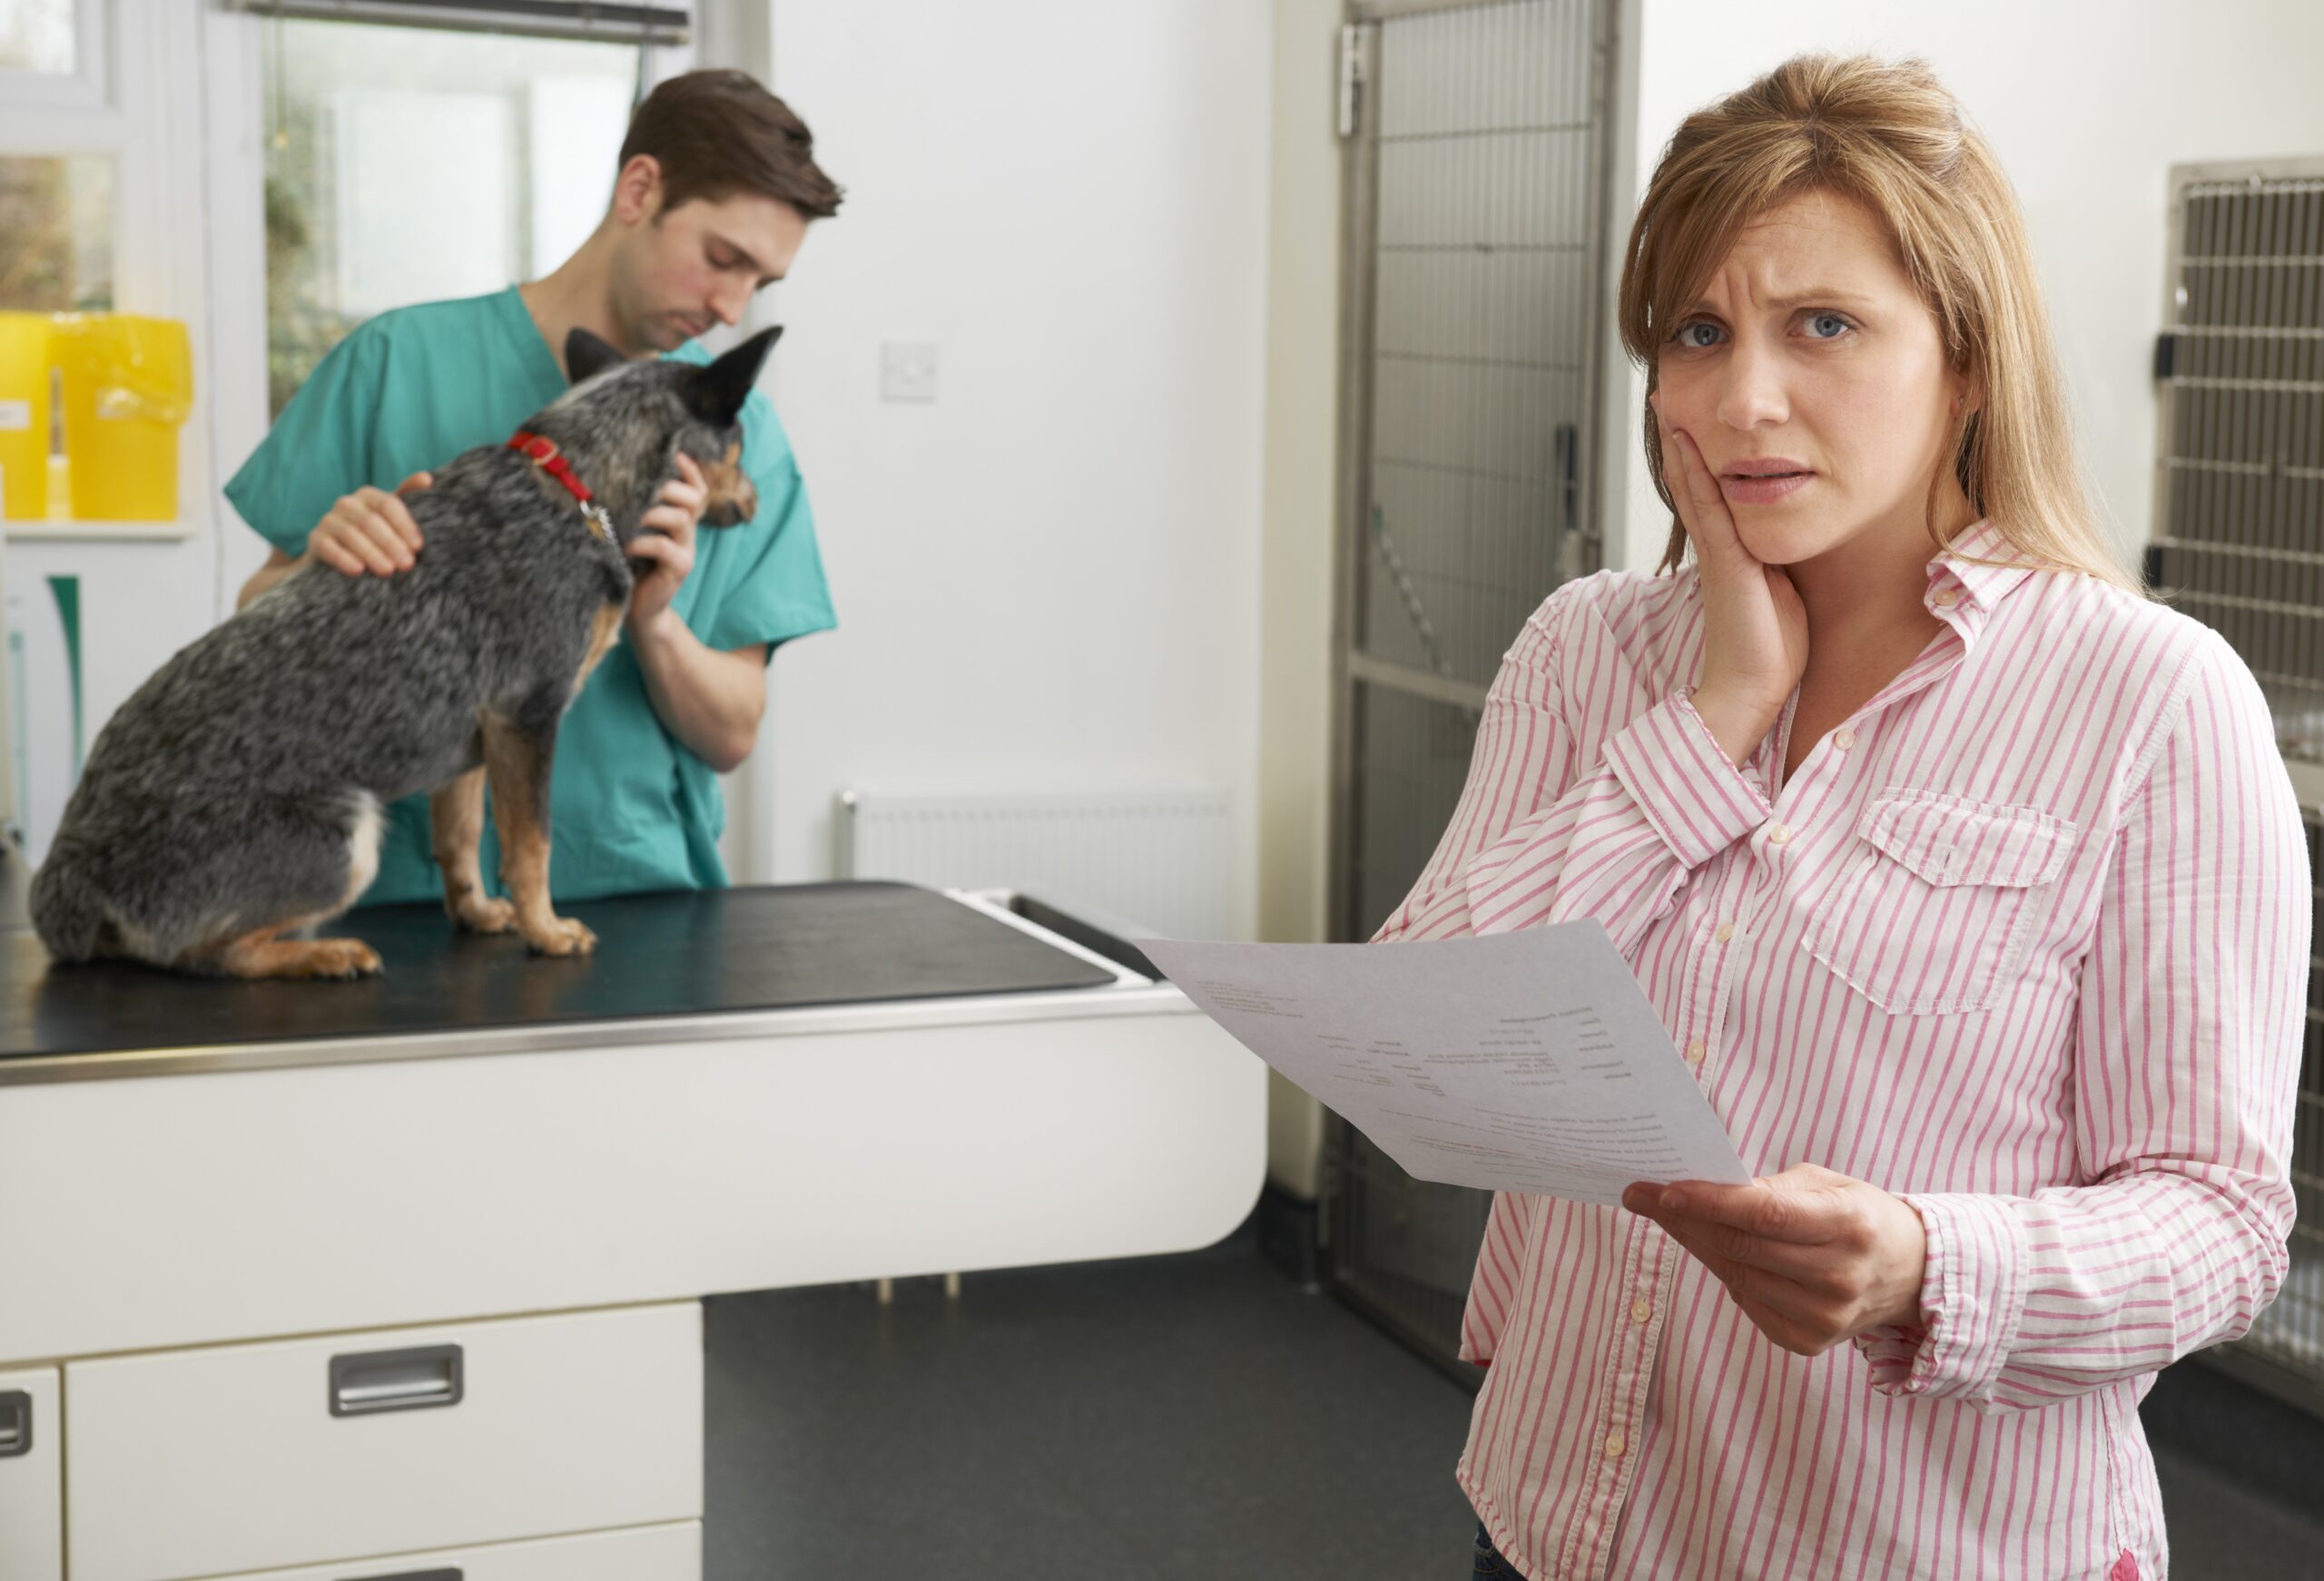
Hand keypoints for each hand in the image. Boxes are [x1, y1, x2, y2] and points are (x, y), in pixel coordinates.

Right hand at [307, 472, 431, 575]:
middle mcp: (347, 504)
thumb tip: (427, 479)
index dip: (404, 525)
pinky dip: (343, 558)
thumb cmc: (375, 535)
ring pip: (350, 534)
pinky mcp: (315, 539)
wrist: (338, 556)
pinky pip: (328, 547)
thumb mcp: (392, 518)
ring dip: (371, 553)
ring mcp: (328, 520)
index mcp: (368, 495)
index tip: (418, 547)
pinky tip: (358, 571)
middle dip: (391, 543)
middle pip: (370, 521)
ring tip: (388, 570)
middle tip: (407, 564)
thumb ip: (409, 497)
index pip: (388, 505)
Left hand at [626, 453, 706, 631]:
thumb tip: (611, 478)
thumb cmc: (629, 566)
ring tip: (626, 516)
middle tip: (638, 488)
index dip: (690, 472)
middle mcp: (687, 532)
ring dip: (650, 513)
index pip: (696, 490)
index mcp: (679, 520)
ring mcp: (686, 551)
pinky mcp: (679, 569)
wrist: (638, 609)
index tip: (675, 455)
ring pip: (680, 518)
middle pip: (692, 498)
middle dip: (666, 487)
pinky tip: (624, 546)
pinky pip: (664, 547)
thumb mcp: (632, 532)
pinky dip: (641, 542)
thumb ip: (634, 510)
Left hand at [1622, 1163, 1926, 1356]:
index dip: (1711, 1202)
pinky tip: (1710, 1247)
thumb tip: (1703, 1191)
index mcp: (1849, 1226)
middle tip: (1641, 1195)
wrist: (1909, 1273)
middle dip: (1684, 1218)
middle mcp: (1839, 1277)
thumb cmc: (1858, 1215)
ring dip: (1695, 1243)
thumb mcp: (1827, 1184)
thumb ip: (1770, 1188)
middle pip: (1742, 1247)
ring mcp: (1824, 1317)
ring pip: (1736, 1275)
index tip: (1664, 1189)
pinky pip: (1745, 1300)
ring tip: (1667, 1215)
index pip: (1766, 1215)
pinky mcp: (1807, 1341)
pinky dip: (1724, 1272)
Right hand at [1652, 394, 1806, 764]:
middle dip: (1679, 439)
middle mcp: (1717, 546)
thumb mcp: (1781, 591)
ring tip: (1667, 407)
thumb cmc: (1772, 648)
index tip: (1688, 420)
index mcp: (1730, 551)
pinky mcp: (1724, 561)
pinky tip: (1685, 444)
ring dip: (1679, 444)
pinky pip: (1706, 507)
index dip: (1697, 456)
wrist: (1753, 686)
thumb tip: (1795, 538)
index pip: (1708, 493)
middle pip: (1690, 481)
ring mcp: (1716, 551)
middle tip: (1664, 399)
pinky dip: (1694, 473)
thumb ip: (1780, 562)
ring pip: (1691, 486)